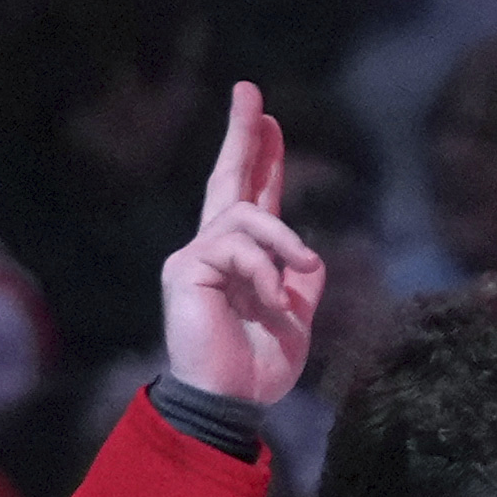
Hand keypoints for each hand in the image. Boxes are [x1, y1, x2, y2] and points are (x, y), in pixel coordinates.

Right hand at [155, 84, 324, 408]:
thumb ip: (299, 285)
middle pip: (227, 180)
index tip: (270, 122)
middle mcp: (212, 251)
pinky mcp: (186, 268)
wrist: (228, 404)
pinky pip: (236, 245)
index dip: (263, 161)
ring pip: (245, 215)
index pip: (252, 200)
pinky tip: (270, 301)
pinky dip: (265, 271)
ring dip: (283, 239)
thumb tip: (310, 258)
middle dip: (242, 135)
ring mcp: (195, 257)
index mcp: (240, 262)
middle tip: (250, 91)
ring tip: (301, 270)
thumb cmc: (256, 371)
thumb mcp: (295, 321)